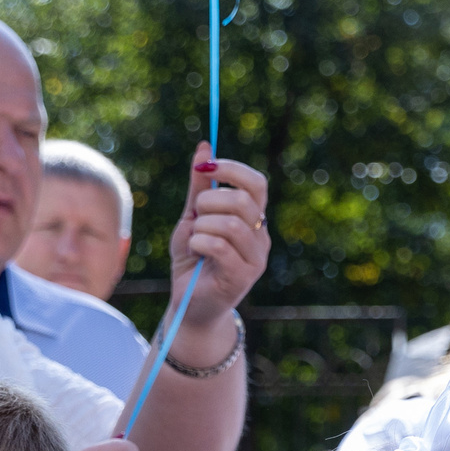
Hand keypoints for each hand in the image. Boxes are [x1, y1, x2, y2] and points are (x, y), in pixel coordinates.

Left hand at [169, 144, 268, 332]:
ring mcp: (255, 259)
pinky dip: (198, 243)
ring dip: (201, 226)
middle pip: (241, 201)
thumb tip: (204, 147)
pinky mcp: (242, 277)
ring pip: (230, 224)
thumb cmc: (193, 260)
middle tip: (195, 217)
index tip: (206, 166)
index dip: (232, 169)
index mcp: (253, 219)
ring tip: (194, 239)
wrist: (189, 303)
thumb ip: (199, 186)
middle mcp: (260, 237)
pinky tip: (195, 252)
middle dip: (208, 202)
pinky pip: (218, 246)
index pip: (257, 183)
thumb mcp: (192, 217)